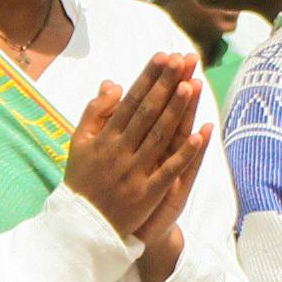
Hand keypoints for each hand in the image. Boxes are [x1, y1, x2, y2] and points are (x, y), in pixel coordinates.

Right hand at [65, 54, 207, 281]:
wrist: (81, 226)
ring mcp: (134, 172)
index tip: (163, 55)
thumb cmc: (82, 180)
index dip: (148, 77)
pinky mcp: (147, 194)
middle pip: (148, 112)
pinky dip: (185, 153)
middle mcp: (120, 151)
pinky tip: (202, 135)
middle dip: (166, 84)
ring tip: (192, 85)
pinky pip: (169, 170)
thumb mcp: (78, 143)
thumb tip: (113, 82)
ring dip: (177, 111)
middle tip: (183, 60)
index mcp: (105, 137)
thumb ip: (95, 112)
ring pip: (160, 136)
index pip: (131, 100)